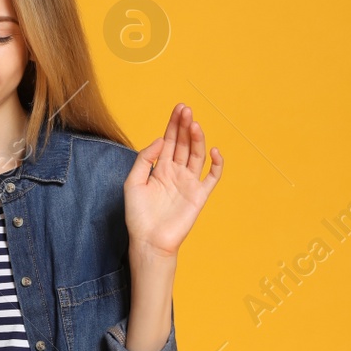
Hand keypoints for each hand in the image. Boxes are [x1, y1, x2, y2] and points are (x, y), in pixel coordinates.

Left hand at [123, 103, 222, 258]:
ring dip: (197, 139)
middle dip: (185, 126)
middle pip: (183, 144)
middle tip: (187, 110)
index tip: (179, 108)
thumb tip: (161, 139)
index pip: (170, 141)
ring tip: (195, 125)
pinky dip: (217, 164)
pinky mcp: (199, 195)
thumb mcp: (133, 182)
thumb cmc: (138, 215)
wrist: (149, 241)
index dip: (174, 124)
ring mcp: (189, 183)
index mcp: (160, 168)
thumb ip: (145, 159)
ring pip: (197, 155)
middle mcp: (176, 173)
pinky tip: (214, 151)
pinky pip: (212, 177)